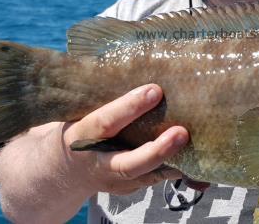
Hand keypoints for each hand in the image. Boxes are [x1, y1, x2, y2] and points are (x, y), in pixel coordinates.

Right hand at [62, 84, 188, 195]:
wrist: (63, 170)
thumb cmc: (82, 130)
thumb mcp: (82, 113)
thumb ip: (108, 99)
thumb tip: (145, 71)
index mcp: (83, 136)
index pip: (105, 122)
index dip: (129, 107)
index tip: (155, 91)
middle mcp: (98, 163)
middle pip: (128, 164)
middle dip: (157, 150)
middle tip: (181, 132)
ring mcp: (114, 180)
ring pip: (145, 177)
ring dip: (172, 162)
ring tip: (195, 146)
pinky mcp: (128, 188)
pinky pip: (154, 179)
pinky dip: (175, 168)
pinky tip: (195, 156)